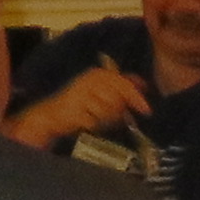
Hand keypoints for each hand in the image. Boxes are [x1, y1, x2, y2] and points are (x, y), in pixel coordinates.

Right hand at [6, 61, 149, 148]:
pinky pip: (96, 122)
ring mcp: (81, 94)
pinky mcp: (75, 110)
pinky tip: (87, 122)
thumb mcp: (103, 90)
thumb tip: (144, 85)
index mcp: (98, 74)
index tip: (147, 110)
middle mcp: (90, 80)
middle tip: (112, 118)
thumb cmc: (81, 103)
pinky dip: (95, 126)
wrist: (52, 115)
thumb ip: (122, 86)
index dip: (136, 97)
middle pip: (118, 100)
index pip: (123, 83)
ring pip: (108, 112)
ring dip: (106, 120)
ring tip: (95, 118)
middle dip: (117, 112)